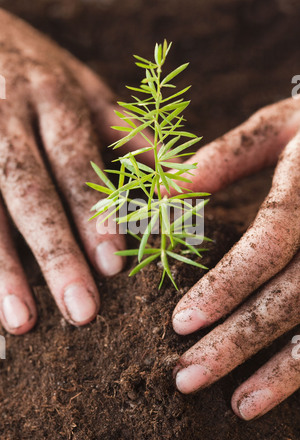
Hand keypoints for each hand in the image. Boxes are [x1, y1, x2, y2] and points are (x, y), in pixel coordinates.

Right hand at [0, 9, 148, 334]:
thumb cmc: (43, 74)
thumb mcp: (88, 91)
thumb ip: (129, 135)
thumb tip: (178, 181)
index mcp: (55, 100)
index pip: (77, 162)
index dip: (94, 213)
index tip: (114, 264)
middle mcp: (8, 117)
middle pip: (30, 191)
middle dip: (55, 253)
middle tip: (81, 311)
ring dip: (2, 270)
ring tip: (22, 321)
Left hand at [167, 98, 299, 419]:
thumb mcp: (276, 126)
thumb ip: (225, 156)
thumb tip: (165, 193)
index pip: (270, 240)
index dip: (227, 284)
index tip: (181, 322)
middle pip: (290, 296)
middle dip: (239, 341)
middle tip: (188, 376)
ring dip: (277, 372)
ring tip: (236, 404)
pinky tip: (273, 391)